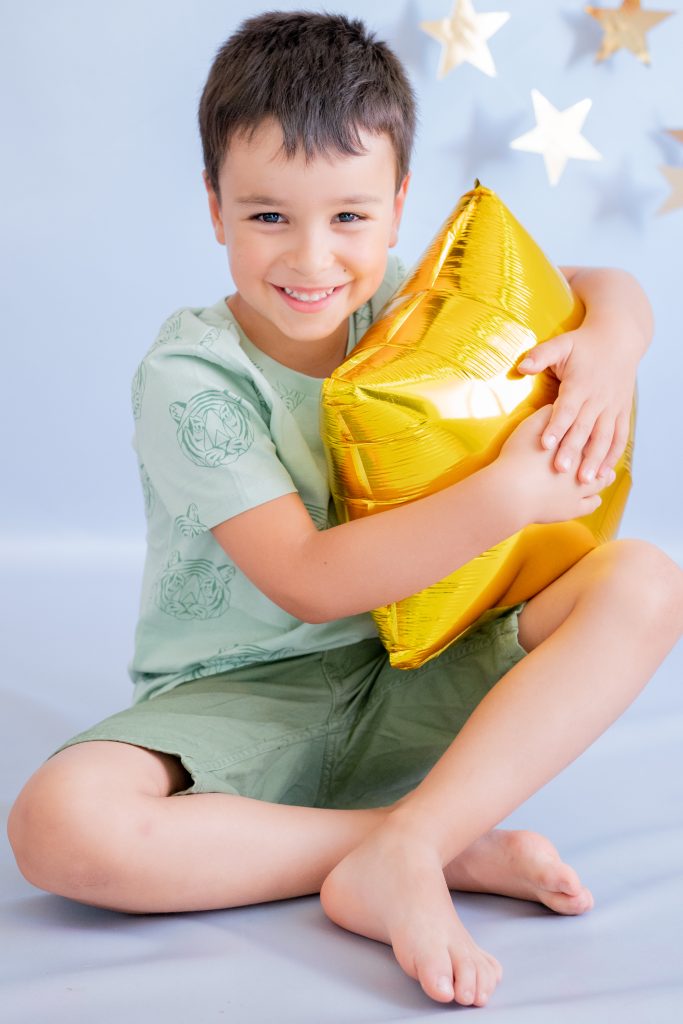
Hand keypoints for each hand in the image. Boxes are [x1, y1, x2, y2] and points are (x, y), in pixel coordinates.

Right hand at [497, 405, 615, 525]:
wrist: (510, 492)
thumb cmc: (516, 458)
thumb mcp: (528, 428)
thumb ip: (546, 415)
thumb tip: (558, 405)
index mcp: (573, 445)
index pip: (589, 436)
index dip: (591, 433)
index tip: (592, 430)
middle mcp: (582, 467)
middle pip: (598, 459)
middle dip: (601, 455)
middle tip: (602, 452)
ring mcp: (579, 490)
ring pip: (599, 482)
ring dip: (603, 478)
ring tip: (604, 475)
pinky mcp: (572, 509)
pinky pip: (590, 505)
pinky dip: (594, 501)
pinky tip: (593, 498)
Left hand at [516, 325, 636, 483]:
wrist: (620, 339)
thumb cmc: (584, 344)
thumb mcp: (561, 344)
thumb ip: (541, 355)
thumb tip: (521, 366)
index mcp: (581, 384)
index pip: (567, 408)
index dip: (556, 426)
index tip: (544, 444)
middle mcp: (598, 398)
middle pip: (584, 428)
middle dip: (573, 450)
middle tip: (560, 470)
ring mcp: (612, 407)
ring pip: (604, 437)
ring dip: (595, 459)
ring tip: (585, 480)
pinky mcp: (622, 412)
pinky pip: (620, 437)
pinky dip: (613, 455)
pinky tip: (603, 473)